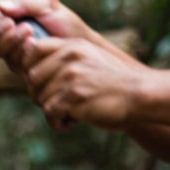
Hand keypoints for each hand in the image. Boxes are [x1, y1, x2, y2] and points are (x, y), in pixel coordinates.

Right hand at [0, 0, 97, 72]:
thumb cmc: (67, 25)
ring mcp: (13, 54)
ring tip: (30, 30)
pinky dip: (20, 51)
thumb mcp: (48, 6)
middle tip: (10, 23)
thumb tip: (0, 7)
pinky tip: (34, 44)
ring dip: (10, 39)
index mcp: (9, 18)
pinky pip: (12, 63)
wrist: (85, 49)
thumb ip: (24, 3)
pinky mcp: (23, 70)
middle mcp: (7, 37)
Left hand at [23, 36, 147, 130]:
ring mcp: (71, 76)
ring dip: (51, 111)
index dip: (30, 67)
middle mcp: (69, 57)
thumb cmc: (114, 81)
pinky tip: (69, 123)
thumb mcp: (90, 56)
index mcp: (72, 45)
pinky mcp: (74, 96)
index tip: (40, 82)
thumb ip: (65, 57)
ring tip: (67, 115)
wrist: (140, 94)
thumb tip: (32, 68)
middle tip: (55, 104)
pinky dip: (57, 123)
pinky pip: (50, 112)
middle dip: (39, 93)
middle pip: (31, 76)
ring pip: (39, 97)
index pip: (33, 49)